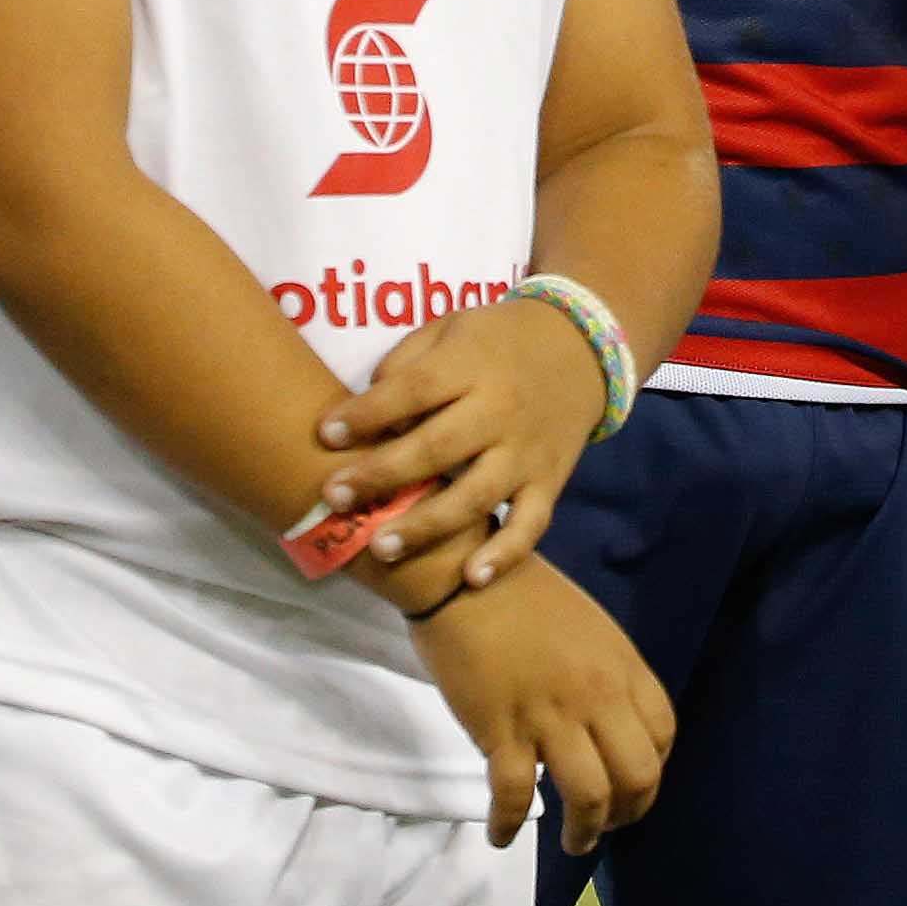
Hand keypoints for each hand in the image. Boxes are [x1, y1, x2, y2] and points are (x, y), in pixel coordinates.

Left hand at [312, 291, 605, 588]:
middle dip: (381, 475)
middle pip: (437, 447)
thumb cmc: (496, 341)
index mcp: (470, 364)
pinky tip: (471, 578)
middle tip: (332, 497)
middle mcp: (499, 409)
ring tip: (379, 548)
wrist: (581, 346)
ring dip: (426, 525)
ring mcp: (526, 451)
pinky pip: (530, 524)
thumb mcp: (450, 328)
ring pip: (476, 495)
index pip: (412, 390)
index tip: (325, 434)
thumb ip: (405, 363)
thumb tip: (363, 411)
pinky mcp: (549, 481)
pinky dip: (504, 553)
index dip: (367, 413)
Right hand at [411, 560, 669, 851]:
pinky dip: (507, 825)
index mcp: (620, 664)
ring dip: (584, 833)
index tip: (631, 786)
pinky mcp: (501, 728)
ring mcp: (550, 713)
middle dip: (628, 813)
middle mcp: (595, 693)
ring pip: (589, 796)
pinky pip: (514, 795)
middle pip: (638, 775)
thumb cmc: (520, 594)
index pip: (663, 733)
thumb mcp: (586, 626)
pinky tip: (500, 835)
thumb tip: (606, 723)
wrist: (460, 574)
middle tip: (608, 825)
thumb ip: (604, 673)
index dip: (652, 770)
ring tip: (574, 842)